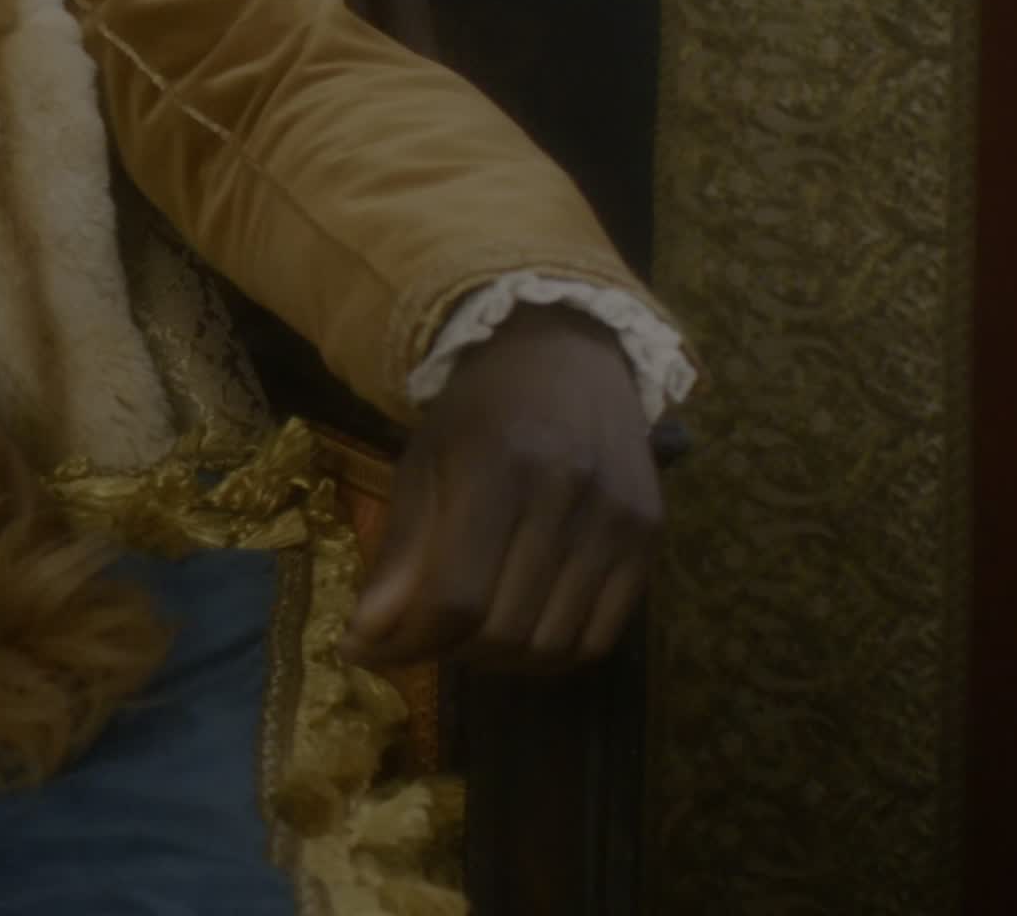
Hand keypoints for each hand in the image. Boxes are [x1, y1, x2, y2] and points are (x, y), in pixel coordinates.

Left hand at [344, 304, 660, 673]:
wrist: (568, 354)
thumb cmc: (480, 410)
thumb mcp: (421, 463)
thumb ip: (400, 554)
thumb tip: (364, 642)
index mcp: (496, 465)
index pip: (456, 596)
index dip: (408, 641)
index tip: (366, 651)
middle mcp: (567, 493)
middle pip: (505, 629)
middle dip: (447, 651)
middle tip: (418, 638)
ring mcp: (618, 519)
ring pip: (553, 645)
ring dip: (499, 661)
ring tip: (467, 635)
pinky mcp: (651, 538)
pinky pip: (601, 636)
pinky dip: (553, 653)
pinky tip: (521, 631)